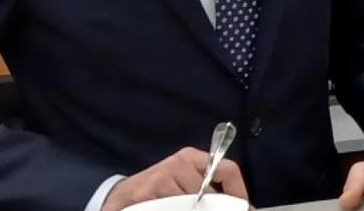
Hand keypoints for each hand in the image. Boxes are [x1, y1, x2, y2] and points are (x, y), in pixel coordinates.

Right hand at [102, 147, 247, 210]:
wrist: (120, 196)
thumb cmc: (159, 190)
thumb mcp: (183, 181)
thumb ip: (206, 188)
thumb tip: (241, 204)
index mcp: (192, 157)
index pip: (228, 169)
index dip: (239, 192)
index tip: (243, 207)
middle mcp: (180, 162)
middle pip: (212, 192)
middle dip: (215, 208)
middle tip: (210, 210)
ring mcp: (164, 175)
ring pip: (194, 204)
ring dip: (191, 210)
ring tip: (179, 207)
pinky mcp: (149, 191)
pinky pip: (174, 208)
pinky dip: (176, 210)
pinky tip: (167, 208)